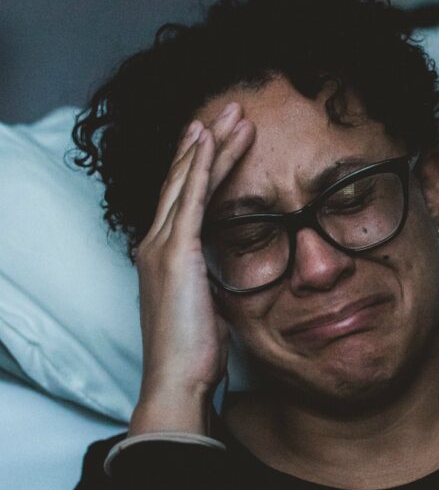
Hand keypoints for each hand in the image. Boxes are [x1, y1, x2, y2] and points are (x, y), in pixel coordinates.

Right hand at [129, 103, 254, 435]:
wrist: (179, 380)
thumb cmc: (195, 351)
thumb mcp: (207, 304)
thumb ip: (211, 279)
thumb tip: (227, 271)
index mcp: (165, 255)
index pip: (184, 197)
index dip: (201, 163)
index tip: (220, 136)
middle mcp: (156, 243)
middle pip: (183, 179)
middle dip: (207, 142)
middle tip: (230, 109)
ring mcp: (162, 245)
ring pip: (188, 180)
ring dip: (211, 143)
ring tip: (232, 113)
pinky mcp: (176, 253)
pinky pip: (190, 198)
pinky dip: (201, 166)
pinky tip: (212, 140)